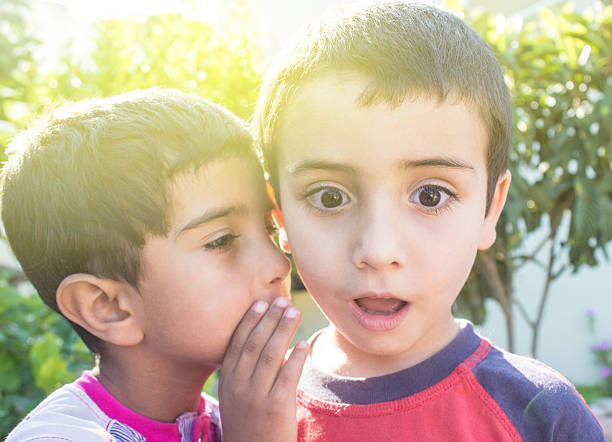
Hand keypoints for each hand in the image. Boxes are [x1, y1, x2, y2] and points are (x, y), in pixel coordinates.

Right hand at [219, 297, 308, 441]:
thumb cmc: (249, 426)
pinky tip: (304, 343)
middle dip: (269, 320)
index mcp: (227, 382)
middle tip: (281, 300)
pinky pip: (288, 376)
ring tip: (294, 312)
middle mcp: (238, 386)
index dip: (250, 322)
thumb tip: (261, 341)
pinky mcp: (276, 407)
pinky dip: (296, 357)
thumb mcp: (236, 398)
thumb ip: (243, 373)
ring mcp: (256, 397)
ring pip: (271, 355)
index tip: (260, 303)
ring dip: (283, 330)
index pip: (237, 344)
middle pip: (255, 344)